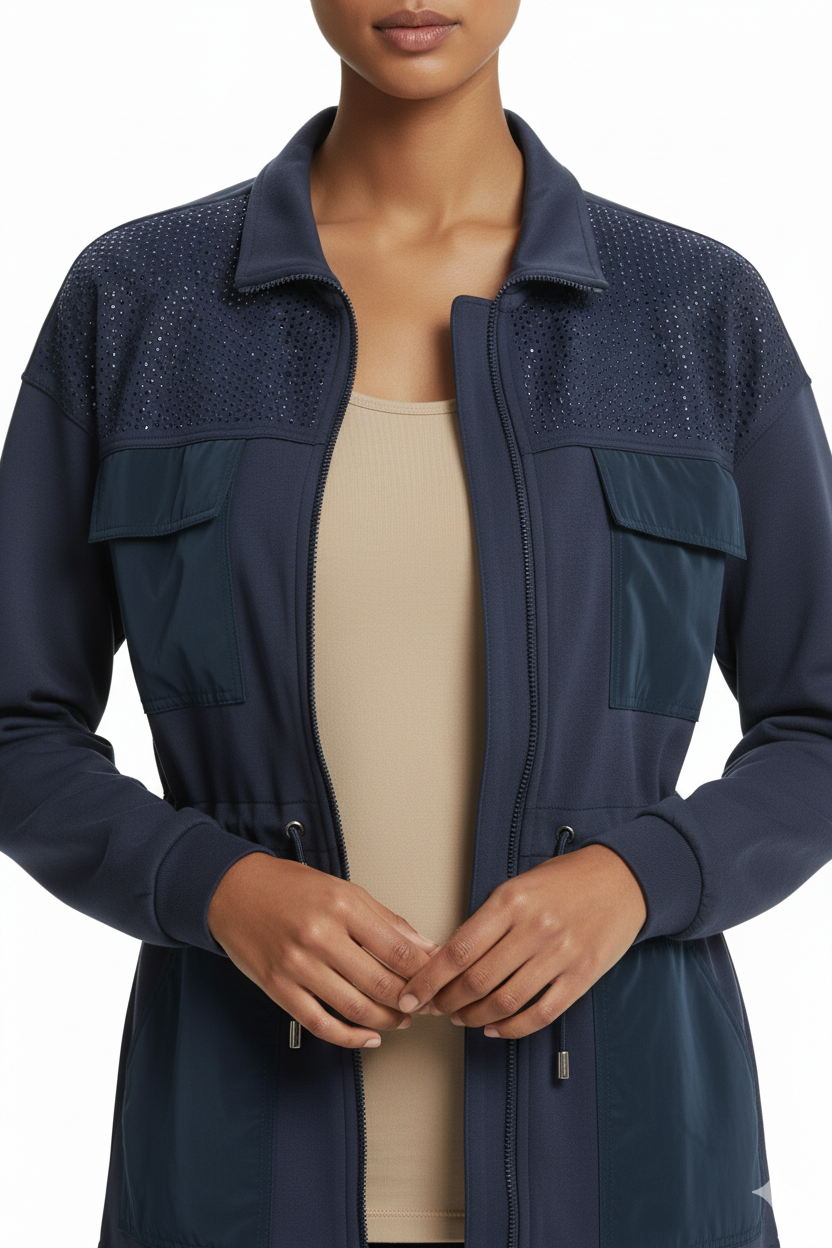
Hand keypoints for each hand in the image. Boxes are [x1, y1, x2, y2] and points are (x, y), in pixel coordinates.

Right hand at [208, 852, 439, 1048]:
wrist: (234, 891)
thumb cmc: (290, 887)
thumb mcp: (343, 889)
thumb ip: (385, 919)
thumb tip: (423, 945)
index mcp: (342, 905)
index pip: (399, 950)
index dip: (425, 971)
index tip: (437, 978)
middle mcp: (320, 936)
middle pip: (381, 983)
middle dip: (411, 1001)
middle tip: (425, 1005)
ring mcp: (298, 965)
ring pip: (355, 1008)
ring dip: (386, 1022)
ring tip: (401, 1020)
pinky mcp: (279, 988)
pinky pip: (320, 1024)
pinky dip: (350, 1037)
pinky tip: (368, 1037)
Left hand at [394, 844, 646, 1038]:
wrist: (623, 879)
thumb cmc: (566, 880)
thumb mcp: (519, 885)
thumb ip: (489, 919)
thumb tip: (452, 957)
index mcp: (511, 901)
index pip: (458, 950)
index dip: (428, 979)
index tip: (410, 994)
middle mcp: (533, 928)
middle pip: (476, 980)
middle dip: (446, 1002)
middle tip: (434, 1008)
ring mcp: (560, 954)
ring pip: (504, 1001)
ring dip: (475, 1017)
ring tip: (461, 1018)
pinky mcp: (581, 976)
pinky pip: (540, 1013)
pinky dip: (512, 1028)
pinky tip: (495, 1028)